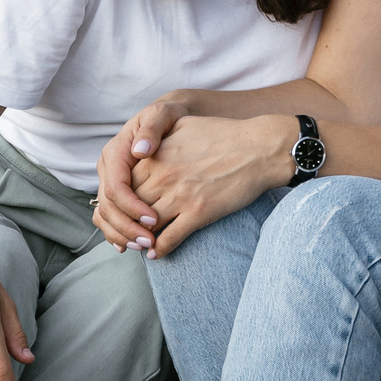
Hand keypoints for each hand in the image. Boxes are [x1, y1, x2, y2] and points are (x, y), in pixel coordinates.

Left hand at [92, 113, 292, 257]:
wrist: (260, 148)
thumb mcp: (183, 126)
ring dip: (139, 239)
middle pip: (130, 207)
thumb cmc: (225, 134)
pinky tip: (156, 253)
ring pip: (146, 226)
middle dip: (126, 222)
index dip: (121, 200)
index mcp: (155, 156)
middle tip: (126, 232)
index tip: (124, 208)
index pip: (124, 184)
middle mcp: (163, 176)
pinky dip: (159, 249)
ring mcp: (180, 196)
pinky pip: (170, 238)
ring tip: (139, 244)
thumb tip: (140, 149)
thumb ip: (157, 138)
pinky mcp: (199, 212)